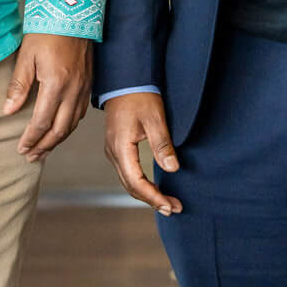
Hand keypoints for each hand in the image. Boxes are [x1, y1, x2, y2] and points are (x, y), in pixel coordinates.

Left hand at [3, 33, 92, 162]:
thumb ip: (19, 85)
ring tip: (44, 149)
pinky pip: (80, 112)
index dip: (31, 139)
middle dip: (44, 146)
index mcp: (56, 84)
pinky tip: (61, 129)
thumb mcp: (27, 56)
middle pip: (59, 129)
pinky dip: (69, 126)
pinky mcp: (88, 82)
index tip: (21, 149)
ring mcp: (83, 87)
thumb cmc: (48, 30)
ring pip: (72, 124)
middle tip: (31, 157)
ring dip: (57, 140)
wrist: (73, 11)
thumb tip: (8, 111)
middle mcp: (73, 90)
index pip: (42, 122)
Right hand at [102, 92, 181, 215]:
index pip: (136, 182)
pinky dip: (140, 184)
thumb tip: (172, 169)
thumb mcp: (155, 119)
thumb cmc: (139, 95)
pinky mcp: (116, 147)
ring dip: (146, 194)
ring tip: (166, 202)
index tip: (170, 205)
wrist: (125, 79)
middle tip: (173, 208)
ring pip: (128, 181)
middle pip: (131, 186)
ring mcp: (113, 150)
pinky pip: (127, 172)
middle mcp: (113, 152)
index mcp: (121, 147)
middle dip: (152, 200)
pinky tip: (152, 187)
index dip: (154, 197)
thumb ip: (163, 145)